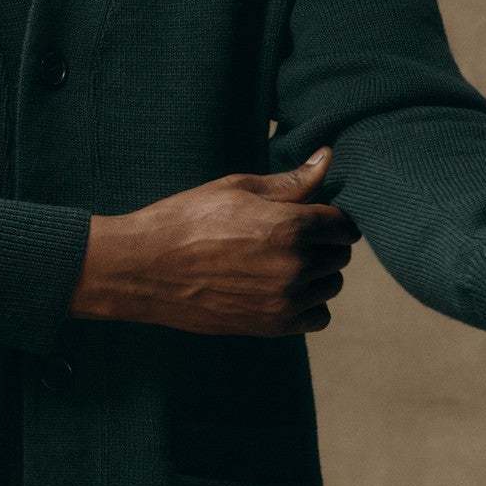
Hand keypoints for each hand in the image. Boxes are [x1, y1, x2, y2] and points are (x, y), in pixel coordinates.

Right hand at [70, 145, 361, 334]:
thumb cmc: (186, 219)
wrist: (143, 268)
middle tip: (288, 237)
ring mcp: (285, 301)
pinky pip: (317, 317)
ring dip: (316, 274)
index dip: (330, 217)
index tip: (312, 216)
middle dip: (323, 244)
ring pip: (330, 286)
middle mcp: (295, 267)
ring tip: (279, 262)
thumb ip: (291, 181)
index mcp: (291, 226)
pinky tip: (279, 289)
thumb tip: (327, 158)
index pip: (343, 225)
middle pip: (340, 256)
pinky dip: (307, 304)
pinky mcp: (272, 326)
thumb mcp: (237, 188)